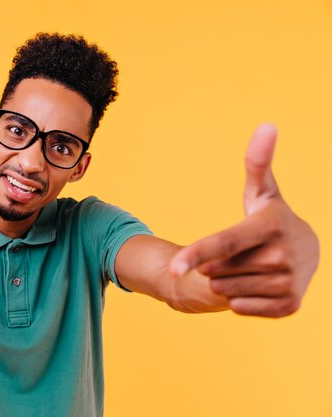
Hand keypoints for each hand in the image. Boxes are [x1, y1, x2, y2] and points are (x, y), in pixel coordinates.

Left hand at [170, 124, 319, 317]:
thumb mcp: (262, 192)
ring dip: (224, 281)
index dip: (196, 254)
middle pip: (218, 270)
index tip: (172, 268)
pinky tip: (251, 285)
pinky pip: (242, 308)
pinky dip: (237, 300)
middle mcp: (283, 255)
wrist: (307, 253)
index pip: (224, 243)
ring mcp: (289, 283)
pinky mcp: (290, 306)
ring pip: (227, 290)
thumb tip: (267, 125)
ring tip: (245, 268)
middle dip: (212, 265)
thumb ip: (257, 163)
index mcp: (270, 225)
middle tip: (236, 253)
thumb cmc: (271, 218)